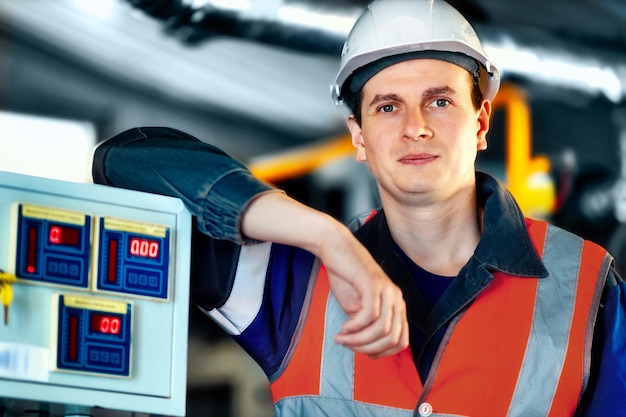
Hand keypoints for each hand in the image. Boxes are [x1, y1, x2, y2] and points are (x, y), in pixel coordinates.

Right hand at [319, 226, 408, 357]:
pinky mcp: (373, 284)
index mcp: (397, 304)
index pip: (401, 341)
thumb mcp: (358, 307)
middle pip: (393, 339)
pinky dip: (355, 328)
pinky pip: (369, 316)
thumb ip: (367, 326)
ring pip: (382, 330)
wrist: (335, 248)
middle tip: (347, 345)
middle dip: (368, 349)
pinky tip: (343, 328)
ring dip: (359, 341)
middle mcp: (397, 298)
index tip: (360, 350)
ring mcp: (387, 290)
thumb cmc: (345, 276)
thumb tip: (368, 347)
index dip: (381, 352)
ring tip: (342, 339)